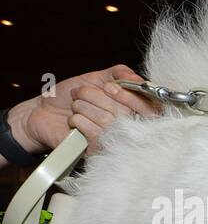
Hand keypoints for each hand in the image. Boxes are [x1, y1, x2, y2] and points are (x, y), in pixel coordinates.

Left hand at [6, 64, 159, 156]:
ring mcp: (112, 141)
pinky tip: (73, 122)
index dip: (129, 96)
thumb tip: (136, 78)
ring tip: (75, 108)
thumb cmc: (69, 97)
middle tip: (81, 94)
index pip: (147, 108)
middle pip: (123, 112)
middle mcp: (126, 128)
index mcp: (131, 111)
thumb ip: (118, 74)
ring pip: (106, 120)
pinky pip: (93, 132)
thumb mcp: (95, 78)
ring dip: (82, 107)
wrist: (43, 112)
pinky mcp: (98, 150)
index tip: (109, 87)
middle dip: (95, 96)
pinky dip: (77, 121)